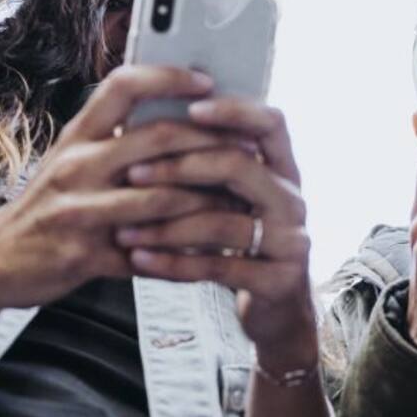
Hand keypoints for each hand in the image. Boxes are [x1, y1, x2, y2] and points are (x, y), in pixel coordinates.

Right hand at [0, 65, 236, 311]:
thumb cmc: (46, 204)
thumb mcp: (70, 158)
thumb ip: (113, 136)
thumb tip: (178, 113)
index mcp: (76, 135)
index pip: (123, 85)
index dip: (168, 76)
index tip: (207, 78)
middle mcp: (77, 165)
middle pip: (156, 138)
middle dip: (211, 142)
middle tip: (249, 146)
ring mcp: (80, 212)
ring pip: (161, 197)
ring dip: (208, 199)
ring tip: (242, 198)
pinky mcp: (86, 257)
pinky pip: (149, 254)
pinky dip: (185, 253)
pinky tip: (212, 253)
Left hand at [115, 99, 318, 372]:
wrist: (279, 309)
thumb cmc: (244, 241)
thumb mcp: (237, 199)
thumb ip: (214, 165)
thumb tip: (153, 122)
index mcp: (284, 169)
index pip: (270, 123)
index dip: (234, 110)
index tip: (190, 108)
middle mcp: (293, 199)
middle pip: (240, 165)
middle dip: (181, 167)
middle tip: (132, 173)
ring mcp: (291, 240)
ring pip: (223, 222)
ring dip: (166, 225)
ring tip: (123, 229)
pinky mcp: (278, 280)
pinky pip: (218, 266)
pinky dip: (174, 263)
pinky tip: (140, 260)